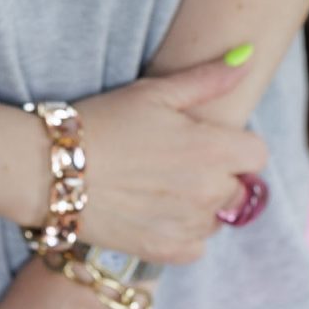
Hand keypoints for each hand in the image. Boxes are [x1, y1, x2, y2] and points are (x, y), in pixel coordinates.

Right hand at [73, 58, 267, 265]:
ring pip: (217, 220)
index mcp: (213, 149)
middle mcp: (208, 193)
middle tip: (177, 163)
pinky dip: (181, 233)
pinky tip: (153, 212)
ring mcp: (187, 226)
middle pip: (240, 190)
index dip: (236, 146)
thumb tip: (247, 57)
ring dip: (200, 207)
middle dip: (218, 176)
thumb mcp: (155, 92)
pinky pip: (195, 247)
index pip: (257, 155)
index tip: (208, 141)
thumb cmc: (103, 123)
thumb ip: (208, 78)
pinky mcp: (165, 252)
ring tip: (159, 187)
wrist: (51, 170)